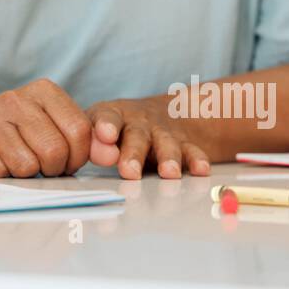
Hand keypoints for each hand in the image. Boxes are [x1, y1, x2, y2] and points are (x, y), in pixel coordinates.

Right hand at [0, 79, 92, 177]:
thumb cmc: (25, 134)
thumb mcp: (59, 128)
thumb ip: (91, 141)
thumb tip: (113, 155)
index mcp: (45, 90)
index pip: (79, 130)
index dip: (79, 156)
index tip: (69, 161)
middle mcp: (17, 97)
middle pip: (54, 150)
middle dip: (54, 169)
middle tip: (45, 167)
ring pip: (27, 165)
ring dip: (29, 175)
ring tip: (23, 163)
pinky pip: (1, 172)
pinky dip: (5, 176)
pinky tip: (1, 162)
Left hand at [86, 98, 210, 178]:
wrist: (157, 115)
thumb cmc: (117, 128)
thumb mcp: (98, 128)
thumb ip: (92, 143)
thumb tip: (87, 153)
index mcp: (114, 116)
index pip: (108, 117)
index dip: (106, 125)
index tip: (105, 134)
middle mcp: (139, 123)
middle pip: (137, 136)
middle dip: (134, 154)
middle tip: (129, 171)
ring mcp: (162, 133)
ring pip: (166, 144)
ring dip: (168, 158)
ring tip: (169, 173)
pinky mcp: (183, 144)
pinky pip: (192, 151)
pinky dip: (197, 160)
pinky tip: (201, 169)